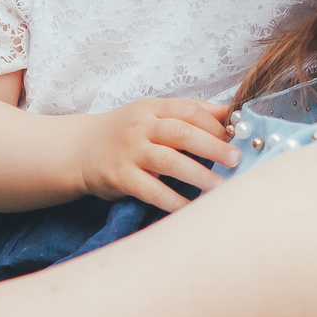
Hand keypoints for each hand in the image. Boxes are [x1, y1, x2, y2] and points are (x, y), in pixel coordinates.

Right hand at [73, 97, 239, 212]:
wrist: (80, 149)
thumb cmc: (127, 132)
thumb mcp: (153, 113)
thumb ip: (188, 113)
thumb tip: (231, 114)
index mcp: (153, 108)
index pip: (190, 111)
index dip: (215, 125)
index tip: (235, 139)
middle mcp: (141, 127)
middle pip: (183, 133)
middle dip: (213, 147)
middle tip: (236, 160)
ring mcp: (130, 152)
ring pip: (169, 162)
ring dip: (199, 175)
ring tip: (221, 188)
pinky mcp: (121, 177)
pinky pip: (151, 190)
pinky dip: (173, 201)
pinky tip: (191, 208)